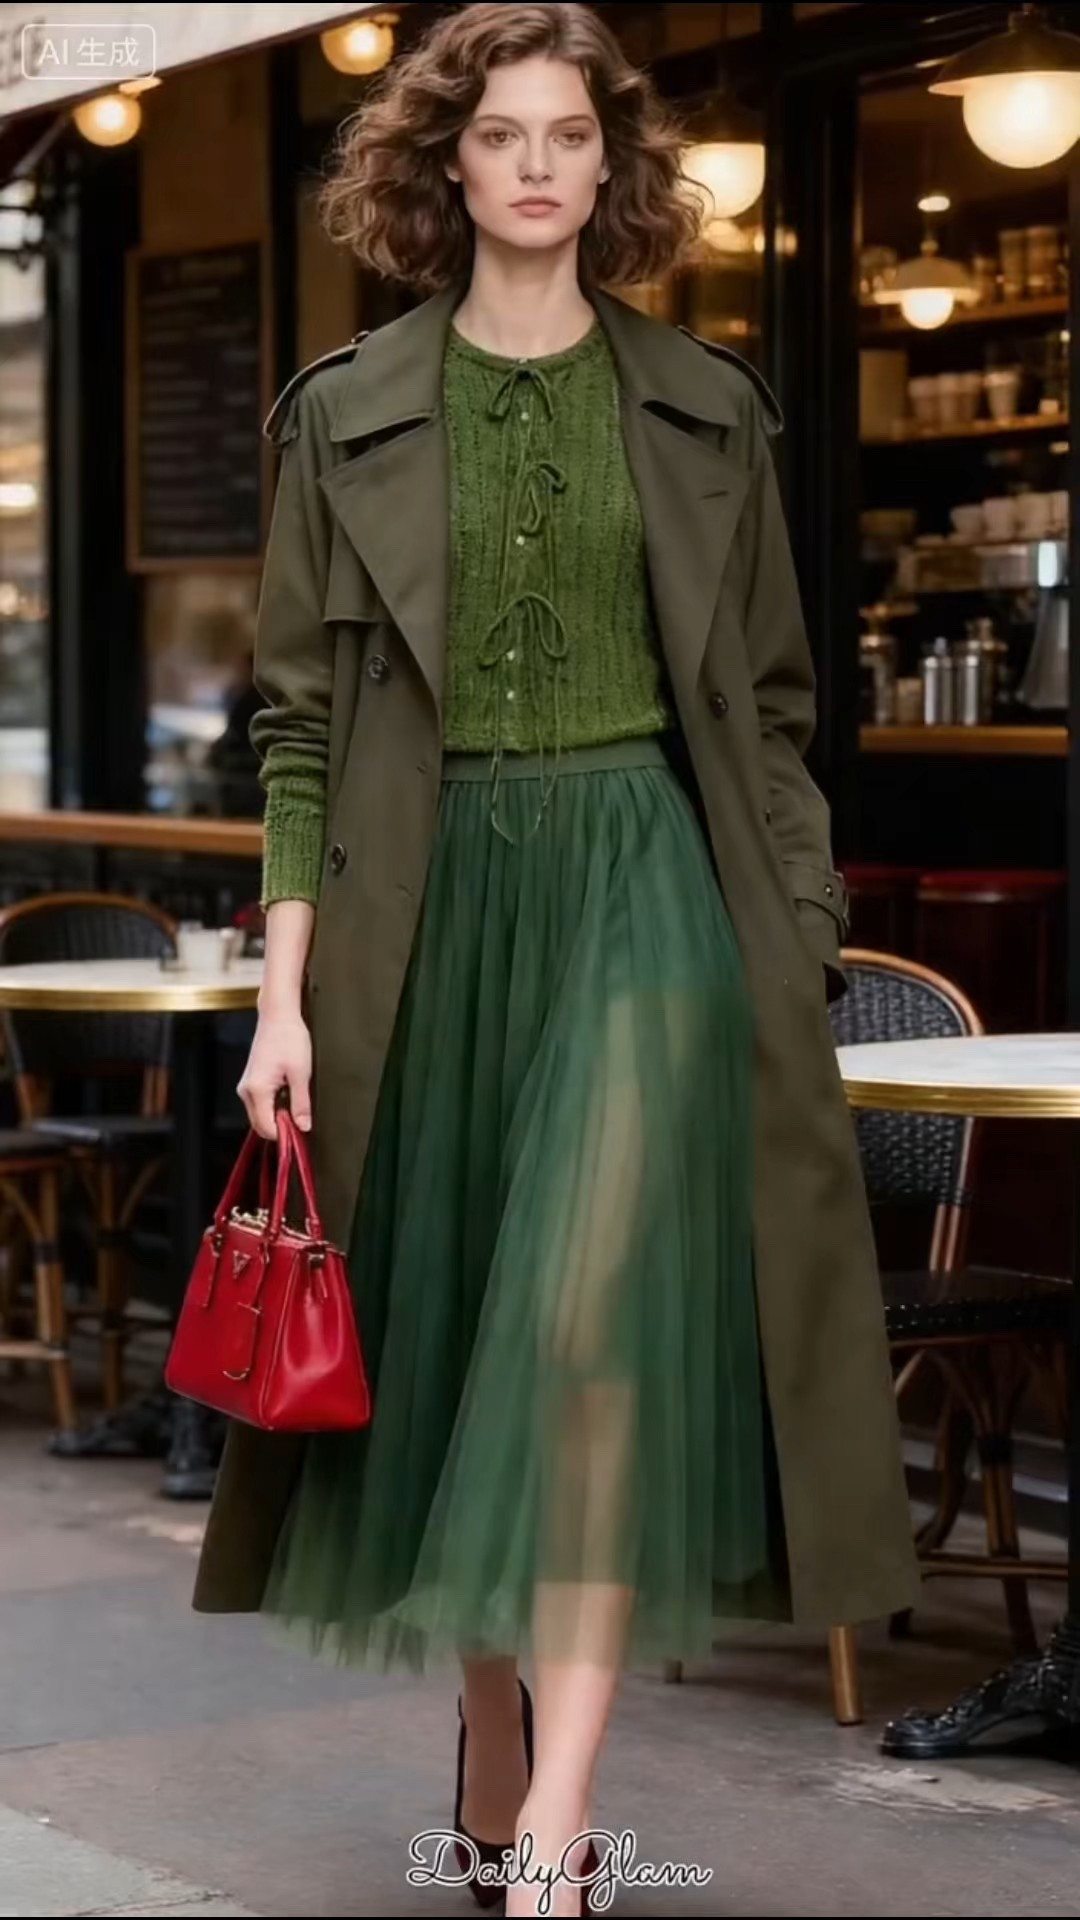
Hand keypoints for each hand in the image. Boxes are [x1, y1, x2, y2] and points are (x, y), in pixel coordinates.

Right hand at [237, 1009, 312, 1139]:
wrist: (278, 1016)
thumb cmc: (288, 1038)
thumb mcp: (301, 1073)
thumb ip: (301, 1103)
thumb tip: (303, 1126)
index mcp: (256, 1090)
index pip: (267, 1128)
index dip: (285, 1133)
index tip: (301, 1129)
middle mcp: (246, 1091)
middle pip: (260, 1125)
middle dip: (280, 1127)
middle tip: (301, 1115)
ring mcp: (246, 1086)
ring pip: (260, 1115)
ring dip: (278, 1116)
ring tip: (295, 1099)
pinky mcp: (251, 1082)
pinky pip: (260, 1104)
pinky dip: (274, 1106)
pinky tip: (288, 1093)